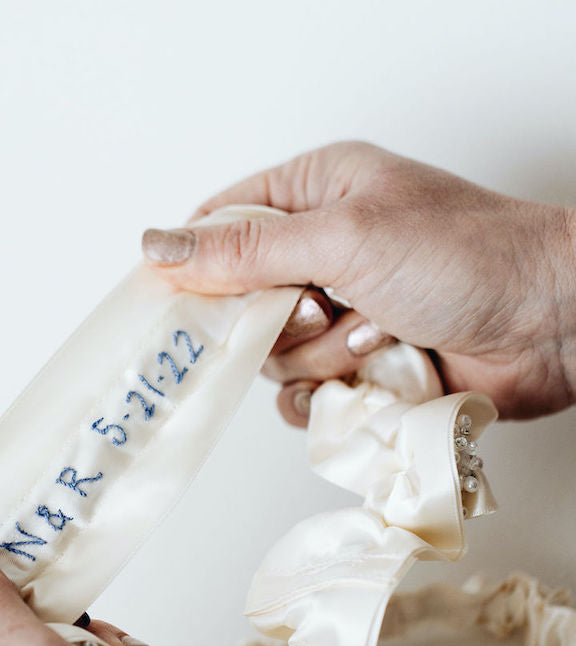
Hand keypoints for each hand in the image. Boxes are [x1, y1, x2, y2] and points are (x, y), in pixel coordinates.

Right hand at [142, 141, 575, 420]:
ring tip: (379, 333)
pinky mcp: (359, 369)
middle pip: (240, 304)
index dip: (194, 264)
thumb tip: (158, 246)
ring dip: (323, 357)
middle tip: (325, 308)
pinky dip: (334, 396)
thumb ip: (247, 249)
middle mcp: (322, 253)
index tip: (179, 299)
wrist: (549, 323)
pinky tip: (375, 373)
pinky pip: (305, 400)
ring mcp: (341, 314)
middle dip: (281, 320)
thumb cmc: (465, 255)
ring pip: (274, 359)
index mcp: (315, 194)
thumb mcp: (344, 236)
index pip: (222, 225)